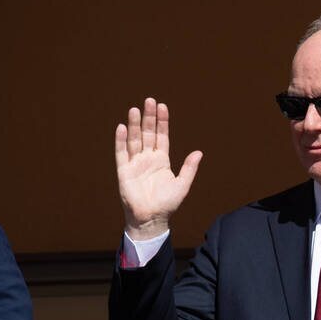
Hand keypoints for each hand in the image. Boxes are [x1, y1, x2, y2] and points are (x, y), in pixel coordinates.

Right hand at [115, 97, 201, 239]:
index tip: (162, 106)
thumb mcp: (182, 184)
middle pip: (147, 133)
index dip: (162, 122)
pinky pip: (121, 153)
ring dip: (134, 125)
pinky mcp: (124, 171)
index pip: (161, 136)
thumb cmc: (167, 203)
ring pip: (134, 139)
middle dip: (148, 118)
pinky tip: (122, 127)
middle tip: (149, 101)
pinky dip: (121, 140)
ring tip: (135, 109)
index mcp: (162, 160)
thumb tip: (199, 152)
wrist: (152, 218)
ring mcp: (135, 163)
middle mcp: (147, 158)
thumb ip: (189, 168)